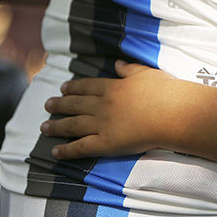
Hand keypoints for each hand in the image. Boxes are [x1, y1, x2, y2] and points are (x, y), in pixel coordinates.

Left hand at [41, 61, 177, 158]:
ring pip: (73, 125)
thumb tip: (117, 64)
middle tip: (48, 105)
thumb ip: (130, 69)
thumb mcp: (147, 73)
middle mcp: (103, 105)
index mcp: (113, 87)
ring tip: (44, 127)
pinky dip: (67, 150)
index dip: (74, 87)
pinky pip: (81, 147)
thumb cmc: (164, 91)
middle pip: (75, 104)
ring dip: (56, 126)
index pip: (87, 86)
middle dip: (59, 105)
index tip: (63, 88)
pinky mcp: (106, 144)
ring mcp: (102, 125)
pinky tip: (55, 152)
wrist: (171, 113)